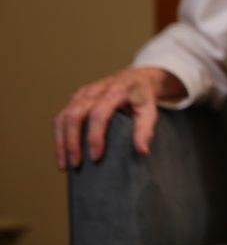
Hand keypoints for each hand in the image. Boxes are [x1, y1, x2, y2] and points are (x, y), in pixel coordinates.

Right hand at [54, 66, 184, 169]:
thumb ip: (145, 129)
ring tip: (65, 165)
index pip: (99, 114)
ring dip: (62, 142)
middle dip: (73, 141)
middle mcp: (95, 90)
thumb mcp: (149, 110)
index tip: (96, 157)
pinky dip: (59, 137)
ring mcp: (82, 93)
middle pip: (75, 114)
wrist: (134, 78)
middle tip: (76, 164)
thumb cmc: (142, 98)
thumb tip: (141, 152)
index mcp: (116, 90)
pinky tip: (62, 154)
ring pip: (63, 117)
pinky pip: (61, 118)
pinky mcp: (75, 99)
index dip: (95, 136)